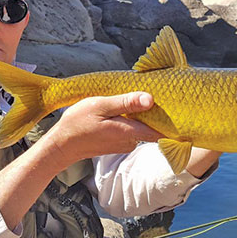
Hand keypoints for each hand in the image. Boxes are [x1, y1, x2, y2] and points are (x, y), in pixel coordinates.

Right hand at [43, 92, 163, 167]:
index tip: (174, 104)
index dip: (170, 118)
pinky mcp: (118, 144)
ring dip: (140, 114)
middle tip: (154, 92)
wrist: (62, 145)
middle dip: (153, 111)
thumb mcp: (100, 106)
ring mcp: (125, 144)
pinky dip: (130, 120)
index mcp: (128, 131)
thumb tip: (150, 99)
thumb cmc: (77, 124)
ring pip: (141, 126)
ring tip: (134, 97)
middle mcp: (130, 141)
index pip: (160, 130)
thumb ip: (126, 102)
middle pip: (152, 126)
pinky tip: (122, 108)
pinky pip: (132, 130)